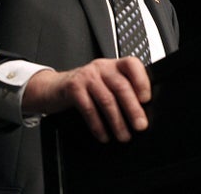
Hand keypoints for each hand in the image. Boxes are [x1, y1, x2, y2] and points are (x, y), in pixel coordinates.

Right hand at [22, 57, 150, 142]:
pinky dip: (98, 125)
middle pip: (121, 86)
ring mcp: (86, 77)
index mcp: (113, 65)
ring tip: (123, 136)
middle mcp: (101, 67)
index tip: (146, 99)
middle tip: (140, 125)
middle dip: (133, 109)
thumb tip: (142, 112)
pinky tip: (104, 135)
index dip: (141, 81)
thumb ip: (122, 90)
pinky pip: (89, 109)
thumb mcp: (105, 83)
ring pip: (106, 99)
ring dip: (117, 121)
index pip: (132, 65)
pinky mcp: (73, 88)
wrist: (54, 87)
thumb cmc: (86, 88)